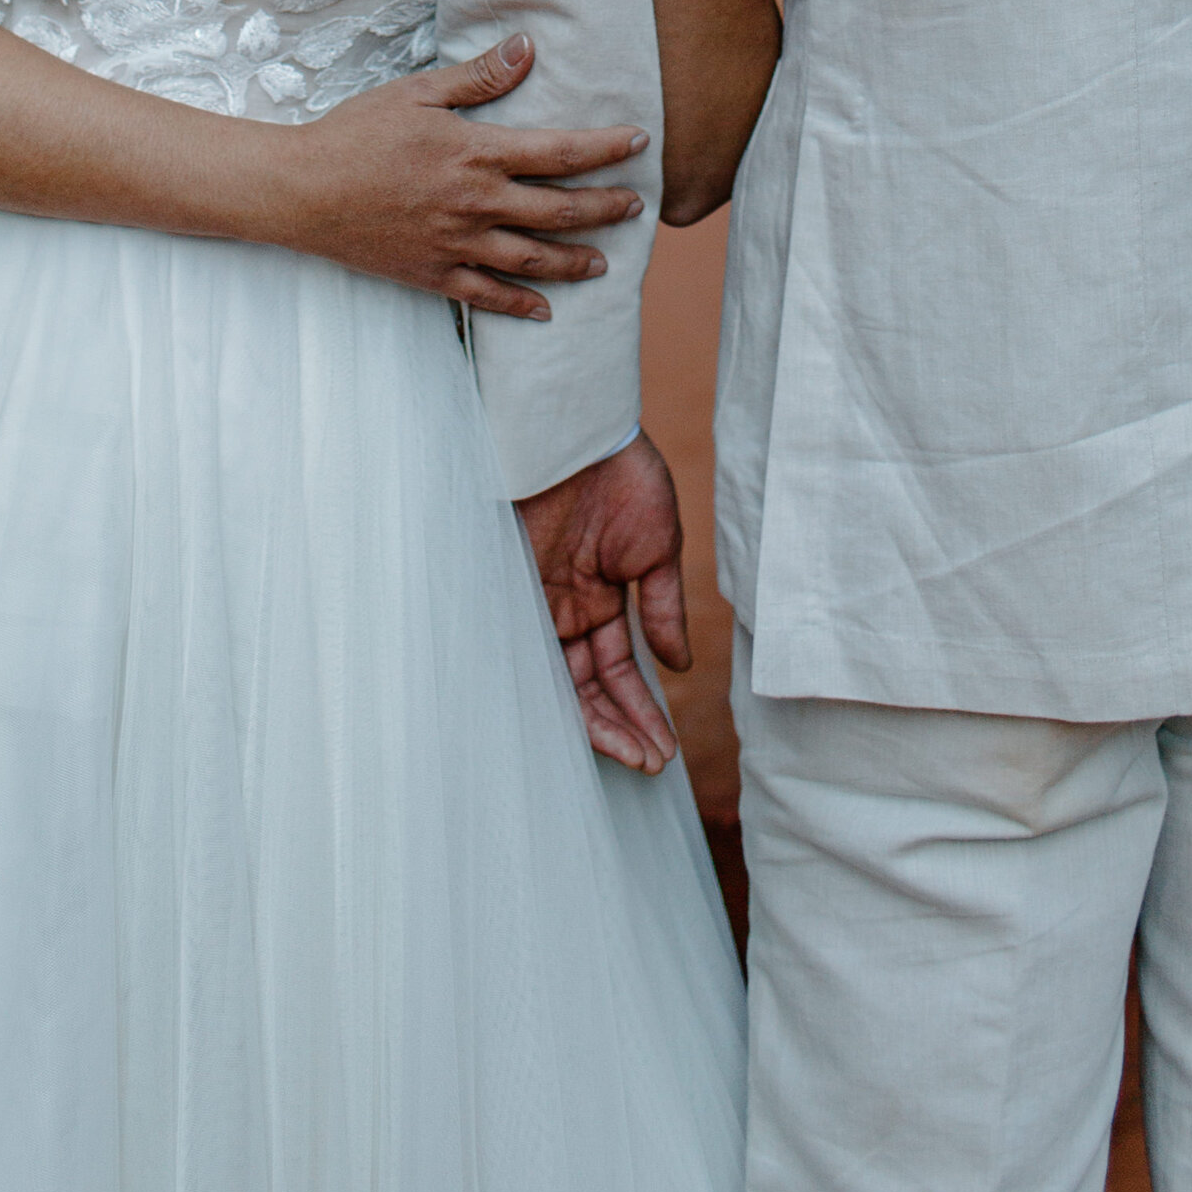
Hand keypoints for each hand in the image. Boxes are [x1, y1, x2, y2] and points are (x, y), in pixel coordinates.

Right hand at [276, 37, 645, 316]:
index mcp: (477, 153)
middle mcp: (476, 203)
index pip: (560, 152)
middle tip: (637, 208)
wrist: (301, 191)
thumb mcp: (418, 92)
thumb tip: (528, 47)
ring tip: (604, 262)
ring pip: (532, 259)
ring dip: (575, 261)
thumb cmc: (356, 133)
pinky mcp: (432, 274)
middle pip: (559, 211)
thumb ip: (479, 76)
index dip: (605, 148)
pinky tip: (545, 310)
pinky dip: (520, 305)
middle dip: (605, 209)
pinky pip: (486, 296)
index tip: (639, 143)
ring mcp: (455, 244)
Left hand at [517, 433, 690, 772]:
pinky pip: (529, 657)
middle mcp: (565, 607)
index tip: (666, 749)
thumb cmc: (622, 475)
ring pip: (562, 681)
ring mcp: (537, 602)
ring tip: (634, 756)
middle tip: (652, 762)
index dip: (641, 709)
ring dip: (598, 722)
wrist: (579, 429)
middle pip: (588, 686)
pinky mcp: (511, 593)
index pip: (617, 669)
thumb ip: (663, 607)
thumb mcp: (657, 546)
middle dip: (622, 727)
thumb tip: (680, 666)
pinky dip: (556, 692)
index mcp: (600, 595)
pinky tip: (585, 724)